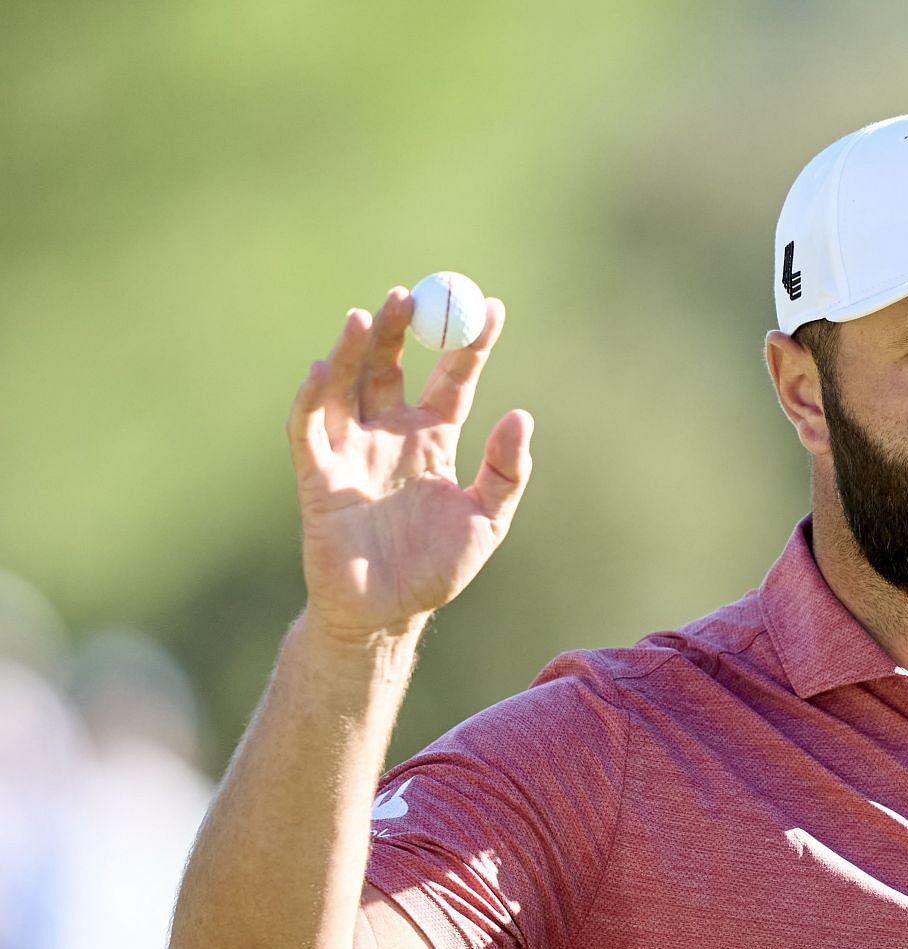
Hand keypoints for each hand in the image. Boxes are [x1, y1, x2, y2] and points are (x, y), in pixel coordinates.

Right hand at [287, 287, 533, 643]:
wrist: (387, 613)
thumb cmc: (437, 569)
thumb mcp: (488, 520)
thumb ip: (506, 471)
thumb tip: (520, 416)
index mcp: (433, 441)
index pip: (452, 378)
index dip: (469, 344)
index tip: (491, 307)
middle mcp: (390, 435)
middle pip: (390, 366)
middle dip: (400, 329)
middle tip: (415, 295)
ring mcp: (352, 451)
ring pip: (347, 385)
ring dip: (352, 348)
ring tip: (367, 313)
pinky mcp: (318, 474)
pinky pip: (308, 427)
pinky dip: (312, 396)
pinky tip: (323, 369)